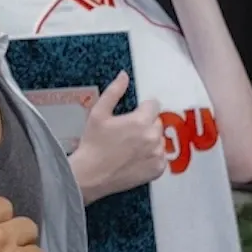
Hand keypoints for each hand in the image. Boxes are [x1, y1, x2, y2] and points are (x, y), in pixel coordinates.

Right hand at [68, 71, 166, 202]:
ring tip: (129, 148)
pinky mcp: (157, 170)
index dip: (142, 109)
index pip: (154, 105)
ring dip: (149, 141)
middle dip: (145, 124)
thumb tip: (124, 75)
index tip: (131, 117)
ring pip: (159, 140)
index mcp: (141, 121)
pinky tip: (135, 159)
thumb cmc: (92, 145)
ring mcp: (157, 155)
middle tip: (126, 134)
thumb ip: (114, 92)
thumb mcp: (98, 114)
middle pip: (157, 122)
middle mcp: (153, 137)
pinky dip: (151, 157)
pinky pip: (161, 157)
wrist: (90, 175)